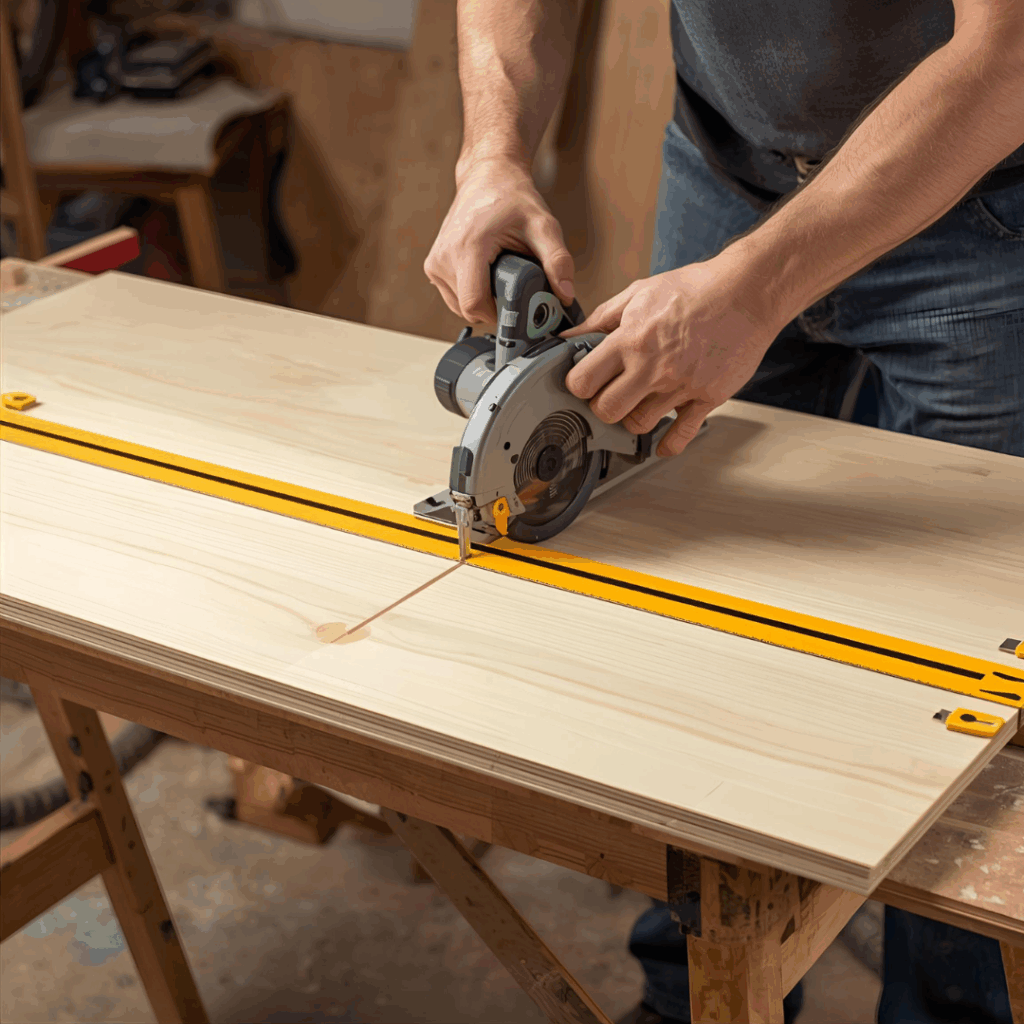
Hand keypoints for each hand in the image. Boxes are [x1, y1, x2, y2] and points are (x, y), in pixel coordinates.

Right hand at [425, 157, 574, 322]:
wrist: (487, 176)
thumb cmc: (513, 199)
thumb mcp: (544, 226)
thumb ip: (558, 261)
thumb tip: (566, 296)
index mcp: (468, 247)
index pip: (474, 304)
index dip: (499, 314)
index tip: (518, 307)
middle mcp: (445, 256)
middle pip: (468, 309)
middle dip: (494, 307)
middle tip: (514, 287)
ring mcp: (435, 262)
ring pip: (459, 307)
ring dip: (483, 301)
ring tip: (499, 276)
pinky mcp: (432, 266)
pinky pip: (453, 297)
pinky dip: (471, 293)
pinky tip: (486, 274)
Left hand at [562, 259, 780, 455]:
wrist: (748, 292)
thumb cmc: (695, 289)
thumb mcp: (639, 293)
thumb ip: (600, 318)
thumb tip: (568, 336)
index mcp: (631, 339)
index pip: (583, 381)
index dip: (578, 384)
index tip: (584, 381)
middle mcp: (653, 367)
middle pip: (607, 410)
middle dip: (602, 406)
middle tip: (609, 395)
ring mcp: (681, 385)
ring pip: (639, 425)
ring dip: (633, 419)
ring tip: (638, 404)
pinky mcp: (707, 397)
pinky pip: (681, 435)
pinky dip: (668, 445)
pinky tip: (661, 443)